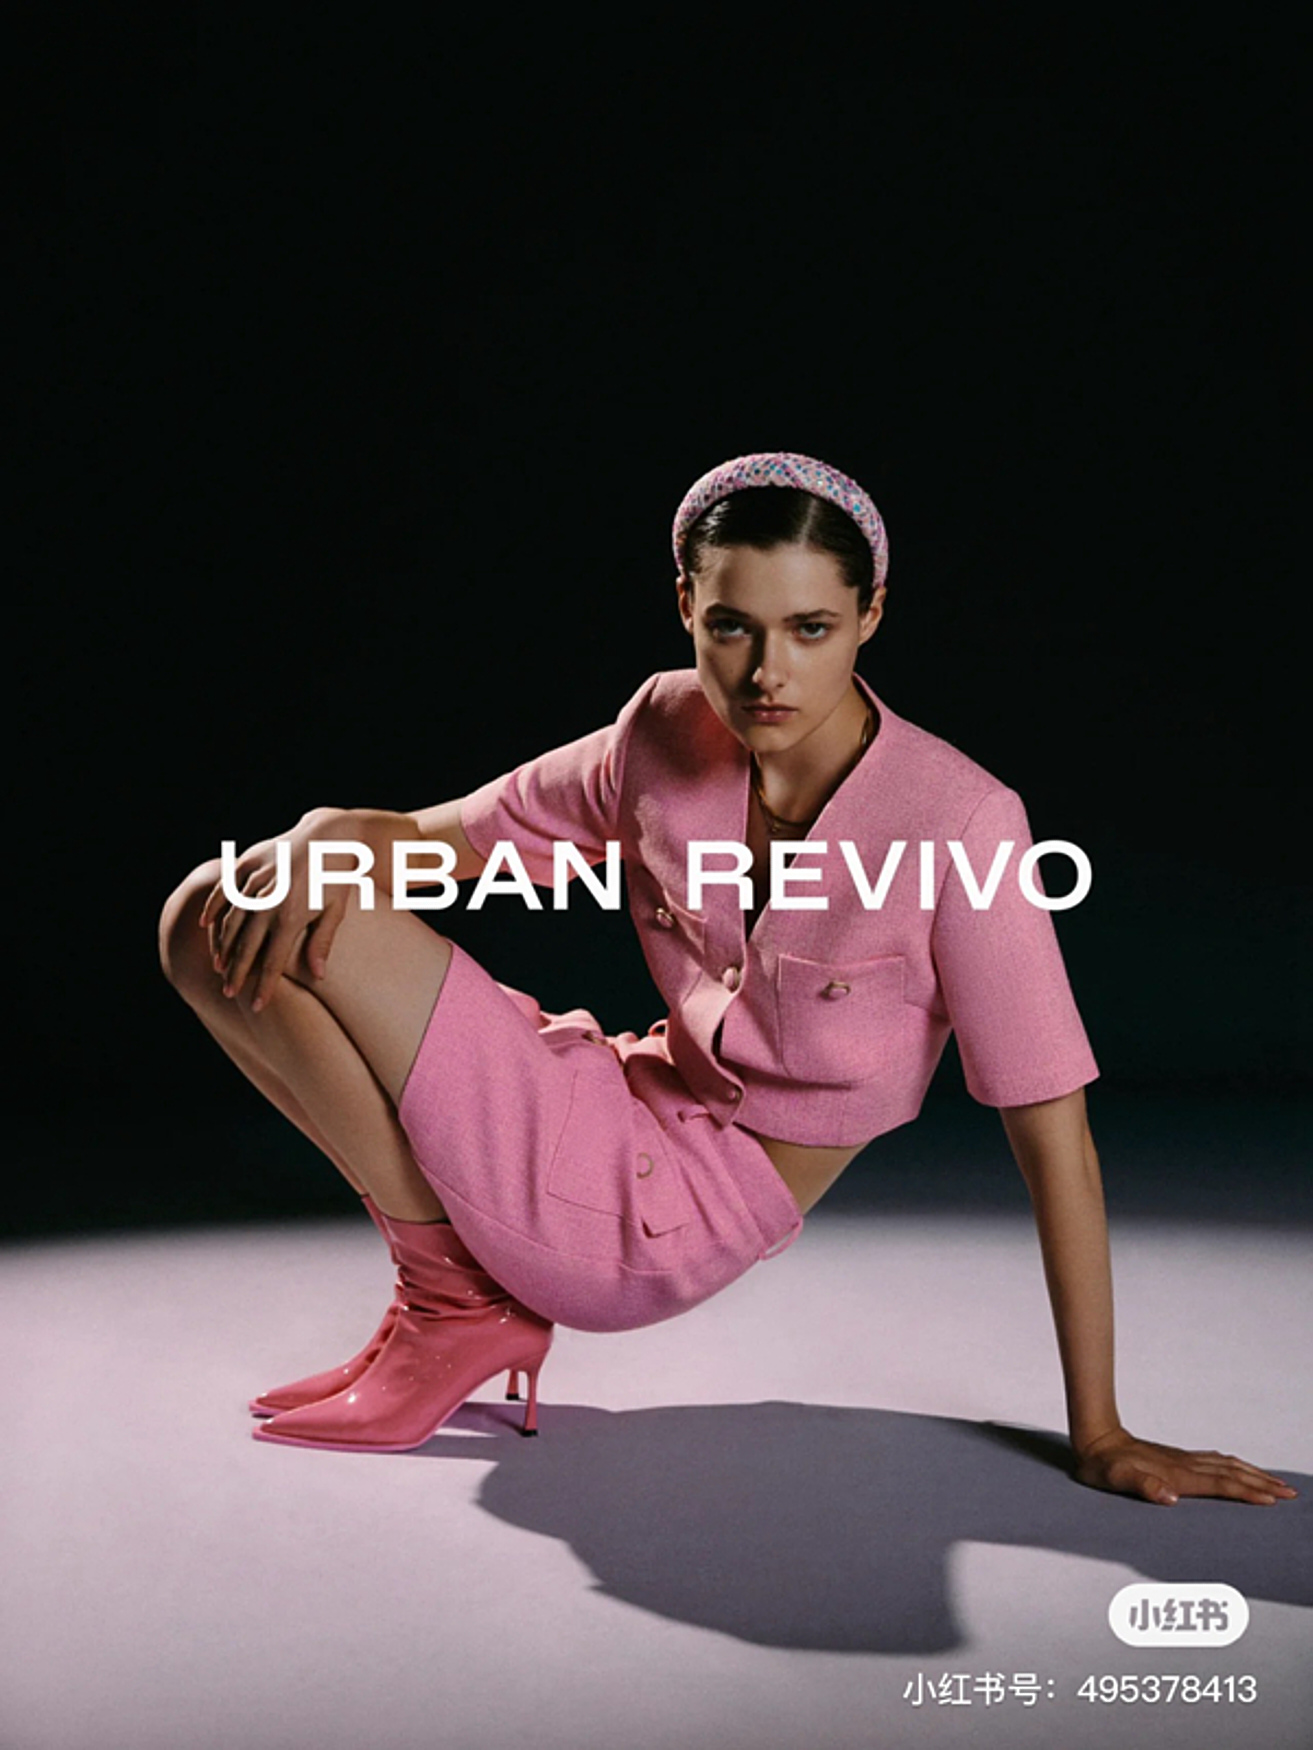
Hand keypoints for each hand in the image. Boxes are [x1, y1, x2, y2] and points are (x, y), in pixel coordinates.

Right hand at [198, 809, 352, 1010]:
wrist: (331, 836)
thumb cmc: (337, 879)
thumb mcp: (336, 911)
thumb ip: (321, 943)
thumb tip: (318, 977)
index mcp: (293, 915)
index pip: (273, 961)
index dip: (264, 986)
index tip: (257, 1006)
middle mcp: (271, 899)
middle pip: (247, 945)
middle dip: (237, 973)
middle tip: (229, 994)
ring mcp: (256, 880)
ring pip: (231, 921)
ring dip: (223, 946)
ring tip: (219, 968)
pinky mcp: (247, 863)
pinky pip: (225, 890)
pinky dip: (213, 908)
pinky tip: (206, 927)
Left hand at [1074, 1427, 1298, 1505]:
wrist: (1095, 1439)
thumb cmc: (1103, 1466)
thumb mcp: (1116, 1479)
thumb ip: (1142, 1487)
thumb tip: (1170, 1497)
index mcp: (1176, 1475)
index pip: (1220, 1485)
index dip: (1246, 1492)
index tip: (1272, 1500)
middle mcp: (1185, 1465)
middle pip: (1232, 1473)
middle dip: (1262, 1483)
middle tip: (1290, 1493)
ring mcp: (1183, 1460)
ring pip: (1227, 1465)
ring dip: (1253, 1474)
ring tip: (1276, 1482)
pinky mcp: (1177, 1458)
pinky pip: (1215, 1461)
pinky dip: (1235, 1466)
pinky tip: (1238, 1467)